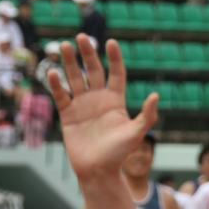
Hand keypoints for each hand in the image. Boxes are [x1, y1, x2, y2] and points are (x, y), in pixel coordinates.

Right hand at [47, 35, 158, 183]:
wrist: (98, 171)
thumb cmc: (119, 154)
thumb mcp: (136, 133)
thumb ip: (147, 115)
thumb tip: (156, 95)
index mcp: (116, 101)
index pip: (116, 74)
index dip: (114, 58)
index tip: (111, 42)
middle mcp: (99, 99)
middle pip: (93, 71)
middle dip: (88, 54)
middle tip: (81, 37)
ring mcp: (82, 105)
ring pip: (75, 78)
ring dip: (70, 63)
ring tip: (65, 46)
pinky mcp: (68, 114)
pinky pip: (61, 95)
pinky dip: (56, 84)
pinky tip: (53, 72)